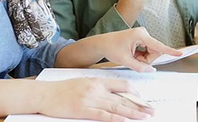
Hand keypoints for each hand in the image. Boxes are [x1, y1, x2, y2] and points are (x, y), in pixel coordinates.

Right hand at [39, 77, 154, 120]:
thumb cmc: (62, 90)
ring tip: (145, 116)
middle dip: (139, 105)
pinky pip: (103, 115)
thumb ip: (99, 88)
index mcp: (97, 81)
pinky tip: (125, 120)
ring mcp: (90, 99)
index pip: (122, 85)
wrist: (45, 94)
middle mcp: (96, 89)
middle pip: (123, 97)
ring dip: (133, 113)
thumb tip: (114, 95)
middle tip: (151, 110)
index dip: (135, 93)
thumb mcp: (83, 83)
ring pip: (117, 107)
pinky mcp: (83, 110)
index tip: (143, 99)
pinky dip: (116, 118)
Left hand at [100, 27, 181, 71]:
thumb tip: (151, 69)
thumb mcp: (125, 60)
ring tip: (132, 56)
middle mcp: (143, 33)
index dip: (169, 51)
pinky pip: (148, 49)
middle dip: (147, 59)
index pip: (158, 45)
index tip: (179, 53)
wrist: (102, 43)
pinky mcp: (142, 37)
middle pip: (155, 51)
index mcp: (140, 35)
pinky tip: (133, 54)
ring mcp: (143, 34)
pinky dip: (142, 55)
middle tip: (134, 60)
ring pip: (152, 52)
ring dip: (143, 58)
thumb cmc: (111, 48)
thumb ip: (139, 67)